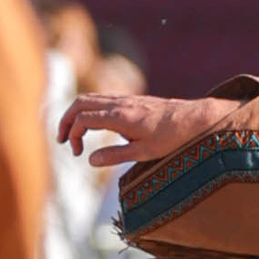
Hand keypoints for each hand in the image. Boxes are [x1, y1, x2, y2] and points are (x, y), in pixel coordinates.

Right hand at [57, 91, 224, 172]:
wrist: (195, 119)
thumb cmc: (172, 138)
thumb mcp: (144, 152)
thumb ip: (115, 155)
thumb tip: (90, 160)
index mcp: (120, 117)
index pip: (83, 119)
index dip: (72, 135)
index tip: (77, 153)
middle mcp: (120, 103)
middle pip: (80, 103)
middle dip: (65, 120)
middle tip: (62, 140)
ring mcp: (126, 99)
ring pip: (91, 98)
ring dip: (77, 113)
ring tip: (73, 134)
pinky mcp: (132, 100)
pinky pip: (103, 99)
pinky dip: (91, 109)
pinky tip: (95, 126)